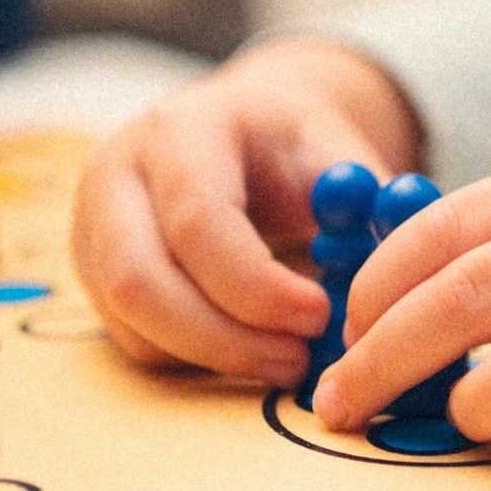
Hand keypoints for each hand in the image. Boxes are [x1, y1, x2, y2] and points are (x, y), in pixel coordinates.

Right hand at [71, 38, 419, 386]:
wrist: (236, 127)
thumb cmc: (289, 142)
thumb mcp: (331, 145)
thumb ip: (366, 195)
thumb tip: (399, 257)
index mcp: (180, 130)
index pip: (198, 222)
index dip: (257, 286)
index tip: (321, 316)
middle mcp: (117, 173)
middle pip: (139, 280)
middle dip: (225, 338)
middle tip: (299, 363)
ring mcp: (91, 225)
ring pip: (129, 320)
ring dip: (210, 357)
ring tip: (286, 361)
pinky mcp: (91, 271)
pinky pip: (130, 337)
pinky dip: (191, 358)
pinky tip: (248, 348)